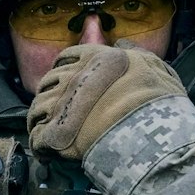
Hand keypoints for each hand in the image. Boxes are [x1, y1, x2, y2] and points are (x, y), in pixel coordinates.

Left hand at [27, 43, 187, 160]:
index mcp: (94, 58)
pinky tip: (49, 150)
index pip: (66, 57)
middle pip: (48, 82)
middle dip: (51, 95)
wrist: (152, 133)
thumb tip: (122, 44)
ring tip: (52, 131)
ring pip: (39, 108)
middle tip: (60, 110)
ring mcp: (60, 105)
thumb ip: (136, 53)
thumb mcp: (153, 66)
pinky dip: (40, 143)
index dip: (63, 69)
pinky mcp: (53, 134)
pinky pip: (37, 136)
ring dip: (42, 119)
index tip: (66, 80)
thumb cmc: (157, 101)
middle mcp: (73, 77)